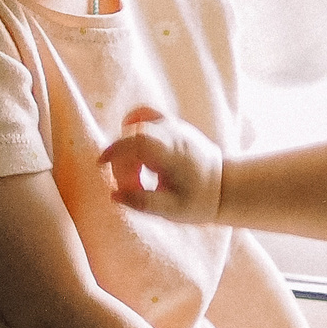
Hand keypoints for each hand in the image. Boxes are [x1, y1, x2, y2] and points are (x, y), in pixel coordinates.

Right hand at [101, 106, 224, 223]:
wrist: (225, 186)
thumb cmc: (198, 201)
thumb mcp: (171, 210)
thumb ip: (142, 202)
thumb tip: (114, 194)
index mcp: (174, 153)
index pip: (138, 139)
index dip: (116, 149)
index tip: (102, 164)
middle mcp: (173, 133)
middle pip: (133, 135)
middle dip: (123, 160)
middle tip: (131, 185)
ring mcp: (173, 125)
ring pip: (137, 126)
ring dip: (128, 148)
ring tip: (137, 173)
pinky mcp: (172, 125)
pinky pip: (145, 117)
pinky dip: (133, 129)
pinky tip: (136, 151)